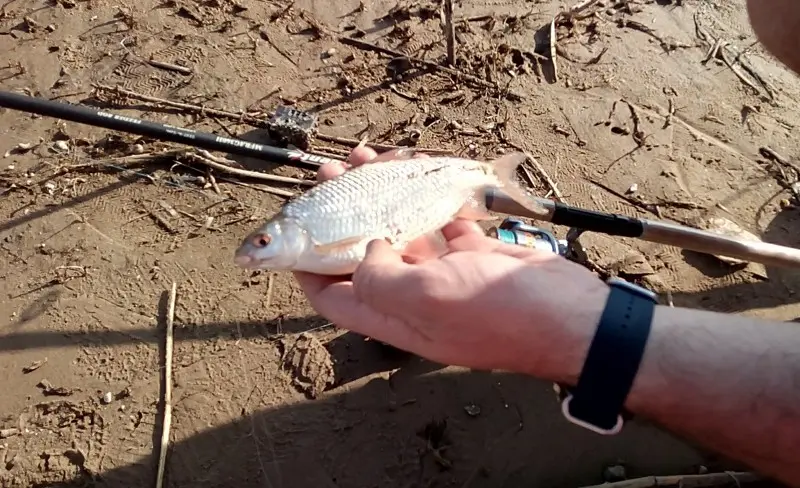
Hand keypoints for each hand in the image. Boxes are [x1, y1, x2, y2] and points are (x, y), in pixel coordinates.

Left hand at [294, 146, 609, 379]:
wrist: (571, 317)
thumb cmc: (498, 315)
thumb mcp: (427, 299)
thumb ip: (380, 280)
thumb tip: (364, 252)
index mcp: (395, 317)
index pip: (335, 296)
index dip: (309, 266)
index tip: (301, 227)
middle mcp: (414, 297)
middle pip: (365, 253)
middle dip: (346, 210)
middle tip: (337, 169)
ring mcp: (445, 274)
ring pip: (403, 229)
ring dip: (386, 194)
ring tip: (374, 155)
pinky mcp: (473, 254)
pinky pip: (441, 221)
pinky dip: (429, 196)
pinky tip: (422, 170)